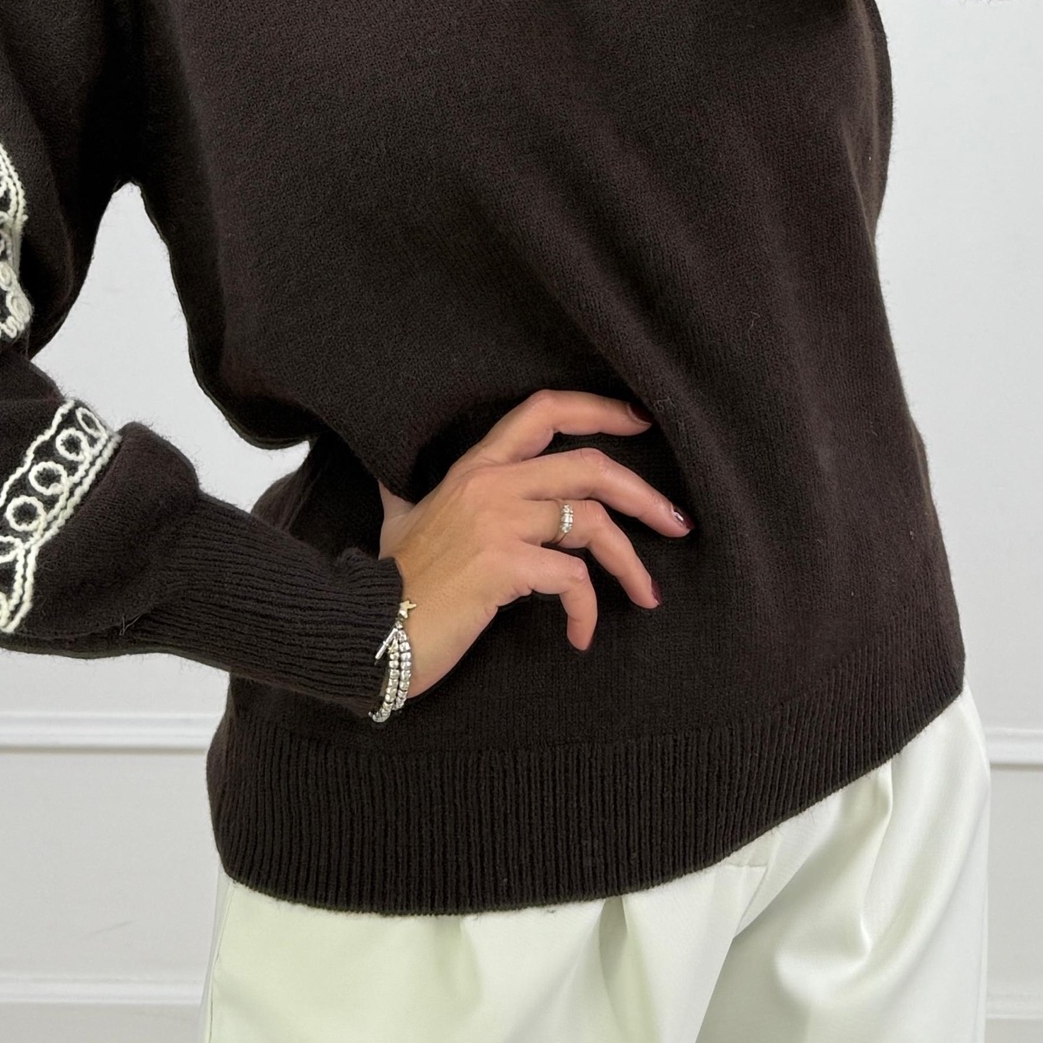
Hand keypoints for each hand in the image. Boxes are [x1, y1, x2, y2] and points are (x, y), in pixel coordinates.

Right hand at [374, 389, 688, 698]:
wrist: (365, 632)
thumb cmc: (388, 582)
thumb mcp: (396, 523)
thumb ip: (404, 496)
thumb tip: (387, 479)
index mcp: (473, 468)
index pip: (543, 411)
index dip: (599, 409)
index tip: (641, 422)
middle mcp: (489, 484)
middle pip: (590, 465)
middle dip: (644, 494)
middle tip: (677, 524)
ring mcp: (496, 522)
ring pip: (591, 522)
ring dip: (630, 562)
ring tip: (646, 596)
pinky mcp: (502, 566)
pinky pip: (572, 578)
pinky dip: (586, 608)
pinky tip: (580, 634)